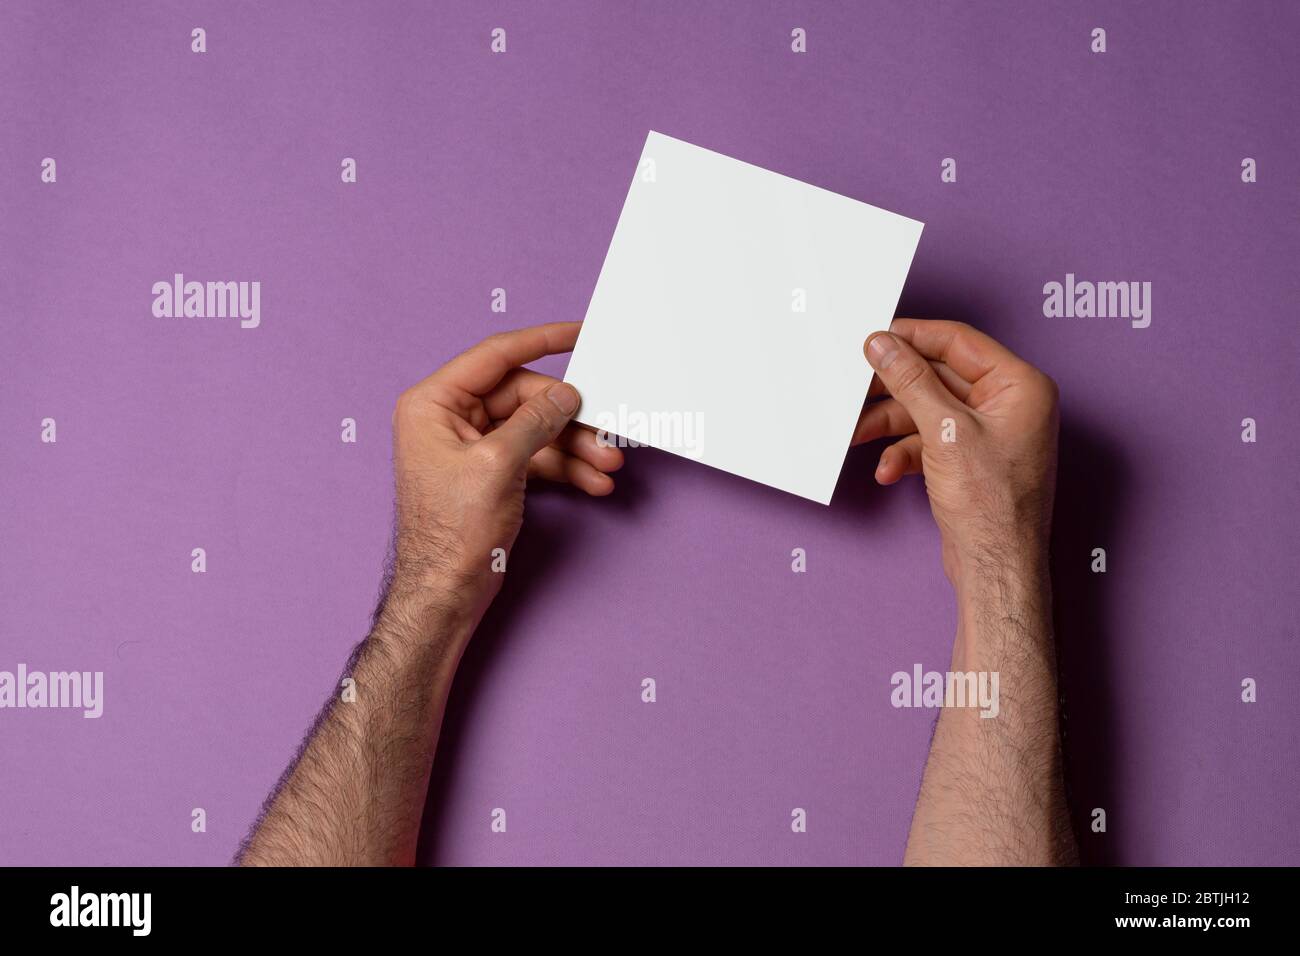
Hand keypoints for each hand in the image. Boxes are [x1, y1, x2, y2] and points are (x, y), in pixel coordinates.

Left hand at [386, 321, 621, 629]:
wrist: (445, 594)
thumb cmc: (451, 535)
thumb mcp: (499, 466)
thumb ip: (535, 422)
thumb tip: (567, 394)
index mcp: (433, 403)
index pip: (496, 356)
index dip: (542, 340)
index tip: (579, 331)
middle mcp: (449, 418)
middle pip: (525, 398)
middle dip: (569, 418)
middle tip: (607, 434)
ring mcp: (471, 446)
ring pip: (536, 429)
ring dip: (574, 447)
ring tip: (607, 465)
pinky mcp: (490, 472)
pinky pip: (535, 456)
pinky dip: (564, 467)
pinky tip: (593, 481)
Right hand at [855, 319, 1058, 582]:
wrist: (996, 568)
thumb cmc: (992, 505)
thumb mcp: (944, 431)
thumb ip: (910, 380)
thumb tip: (883, 344)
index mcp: (1020, 386)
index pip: (958, 342)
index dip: (912, 337)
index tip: (875, 338)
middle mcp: (1009, 405)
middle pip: (938, 377)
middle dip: (894, 388)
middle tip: (856, 385)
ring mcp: (990, 434)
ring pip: (928, 411)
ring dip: (890, 424)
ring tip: (855, 432)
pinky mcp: (971, 460)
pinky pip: (930, 441)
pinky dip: (905, 452)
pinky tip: (887, 470)